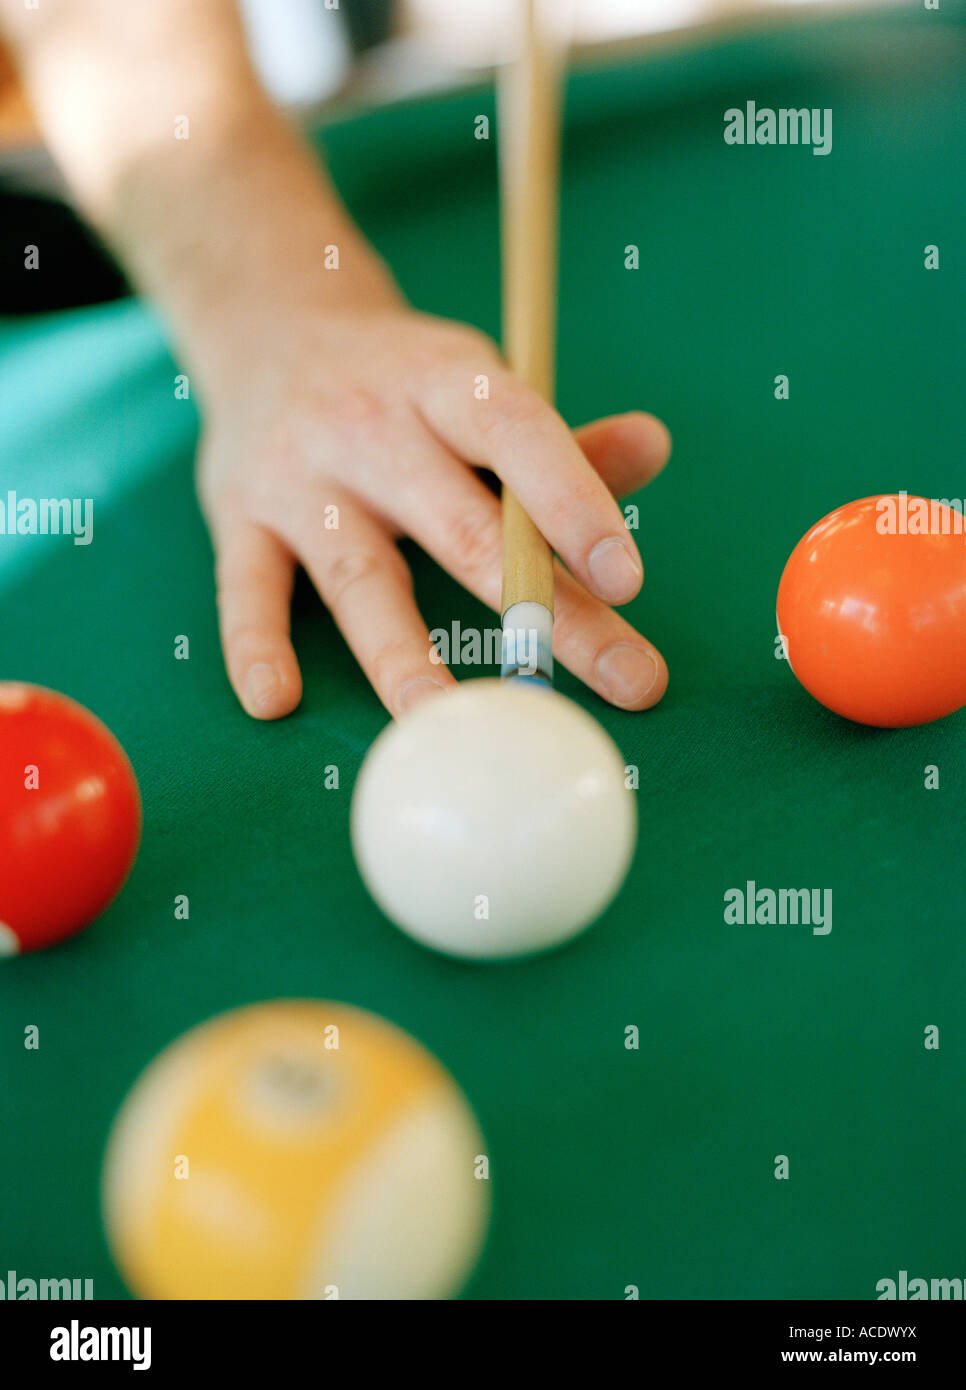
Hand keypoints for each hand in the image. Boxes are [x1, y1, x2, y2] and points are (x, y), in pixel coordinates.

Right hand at [197, 300, 670, 719]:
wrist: (267, 325)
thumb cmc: (401, 381)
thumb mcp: (472, 380)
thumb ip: (554, 437)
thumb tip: (655, 447)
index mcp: (442, 380)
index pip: (515, 432)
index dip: (571, 501)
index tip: (626, 581)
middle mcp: (369, 425)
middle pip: (462, 530)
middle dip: (545, 615)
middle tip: (626, 683)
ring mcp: (298, 475)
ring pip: (359, 575)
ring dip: (402, 653)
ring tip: (444, 722)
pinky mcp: (237, 515)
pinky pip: (245, 587)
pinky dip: (254, 643)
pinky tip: (276, 700)